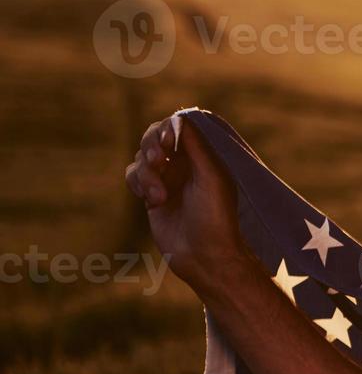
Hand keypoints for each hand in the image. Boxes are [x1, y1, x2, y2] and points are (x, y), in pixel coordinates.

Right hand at [124, 112, 249, 290]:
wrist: (204, 255)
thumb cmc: (215, 216)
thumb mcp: (212, 177)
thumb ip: (196, 146)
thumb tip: (180, 118)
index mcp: (204, 156)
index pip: (179, 127)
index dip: (168, 130)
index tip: (170, 144)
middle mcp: (186, 164)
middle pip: (155, 137)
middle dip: (152, 146)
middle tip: (160, 161)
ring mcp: (167, 179)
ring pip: (141, 158)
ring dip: (146, 174)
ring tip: (159, 197)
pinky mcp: (151, 194)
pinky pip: (133, 175)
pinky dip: (138, 184)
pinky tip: (152, 202)